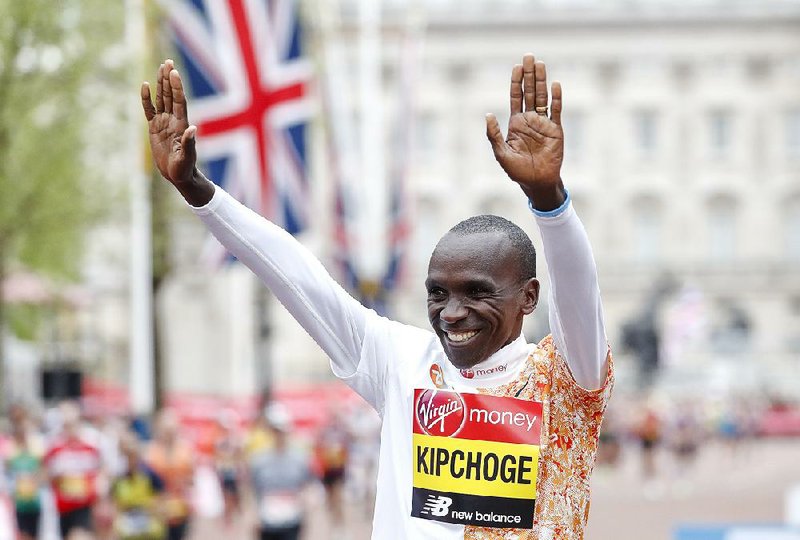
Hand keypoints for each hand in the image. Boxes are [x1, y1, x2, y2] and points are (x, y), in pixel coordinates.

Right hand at [141, 60, 213, 205]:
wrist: (178, 176)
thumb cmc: (184, 168)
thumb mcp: (186, 158)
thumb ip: (188, 143)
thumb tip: (193, 129)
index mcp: (181, 124)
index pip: (178, 101)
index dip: (176, 87)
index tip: (174, 72)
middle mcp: (173, 120)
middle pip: (170, 95)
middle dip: (169, 79)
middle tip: (168, 62)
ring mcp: (164, 122)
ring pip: (161, 98)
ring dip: (161, 83)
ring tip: (161, 67)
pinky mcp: (155, 128)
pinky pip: (149, 110)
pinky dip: (146, 98)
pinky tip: (144, 86)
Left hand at [486, 54, 564, 210]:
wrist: (537, 182)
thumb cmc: (517, 170)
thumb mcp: (501, 153)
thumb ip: (494, 134)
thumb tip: (488, 114)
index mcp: (516, 123)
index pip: (515, 97)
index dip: (516, 82)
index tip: (516, 67)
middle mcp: (530, 120)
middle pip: (529, 92)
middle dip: (529, 75)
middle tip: (529, 57)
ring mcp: (544, 123)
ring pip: (543, 97)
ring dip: (541, 81)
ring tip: (540, 64)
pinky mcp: (556, 130)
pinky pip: (556, 111)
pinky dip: (556, 98)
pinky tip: (555, 85)